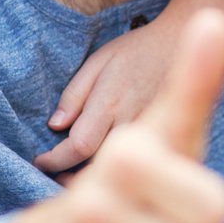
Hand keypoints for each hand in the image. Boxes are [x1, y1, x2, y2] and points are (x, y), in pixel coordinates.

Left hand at [34, 16, 174, 172]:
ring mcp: (151, 134)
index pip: (78, 146)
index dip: (55, 160)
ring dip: (94, 177)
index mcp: (110, 104)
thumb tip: (55, 126)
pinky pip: (139, 163)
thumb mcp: (98, 61)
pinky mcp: (167, 139)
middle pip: (97, 166)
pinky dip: (119, 170)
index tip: (41, 161)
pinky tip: (108, 170)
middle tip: (54, 174)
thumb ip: (75, 94)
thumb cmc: (137, 50)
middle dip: (71, 175)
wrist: (182, 45)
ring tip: (74, 178)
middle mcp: (131, 124)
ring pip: (119, 169)